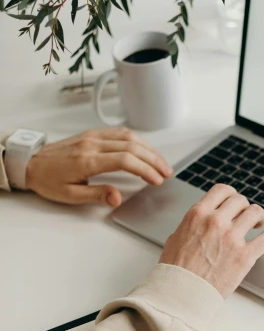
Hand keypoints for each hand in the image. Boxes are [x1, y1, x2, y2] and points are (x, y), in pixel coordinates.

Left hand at [25, 127, 172, 206]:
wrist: (30, 163)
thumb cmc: (48, 180)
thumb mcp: (70, 195)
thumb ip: (96, 195)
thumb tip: (118, 198)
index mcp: (87, 160)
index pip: (125, 160)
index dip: (145, 170)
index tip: (157, 180)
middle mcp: (92, 144)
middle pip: (132, 146)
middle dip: (153, 159)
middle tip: (167, 172)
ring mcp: (93, 137)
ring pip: (128, 136)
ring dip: (148, 148)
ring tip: (161, 162)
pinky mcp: (92, 134)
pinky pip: (120, 132)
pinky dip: (137, 140)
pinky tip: (145, 149)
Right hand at [159, 184, 263, 297]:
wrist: (180, 293)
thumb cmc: (175, 270)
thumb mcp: (176, 237)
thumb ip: (192, 224)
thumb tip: (201, 221)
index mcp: (198, 214)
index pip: (222, 190)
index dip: (231, 195)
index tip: (234, 202)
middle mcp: (216, 222)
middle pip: (240, 200)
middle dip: (243, 207)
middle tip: (244, 217)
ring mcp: (232, 238)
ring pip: (255, 212)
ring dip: (258, 217)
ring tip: (257, 225)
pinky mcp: (244, 256)